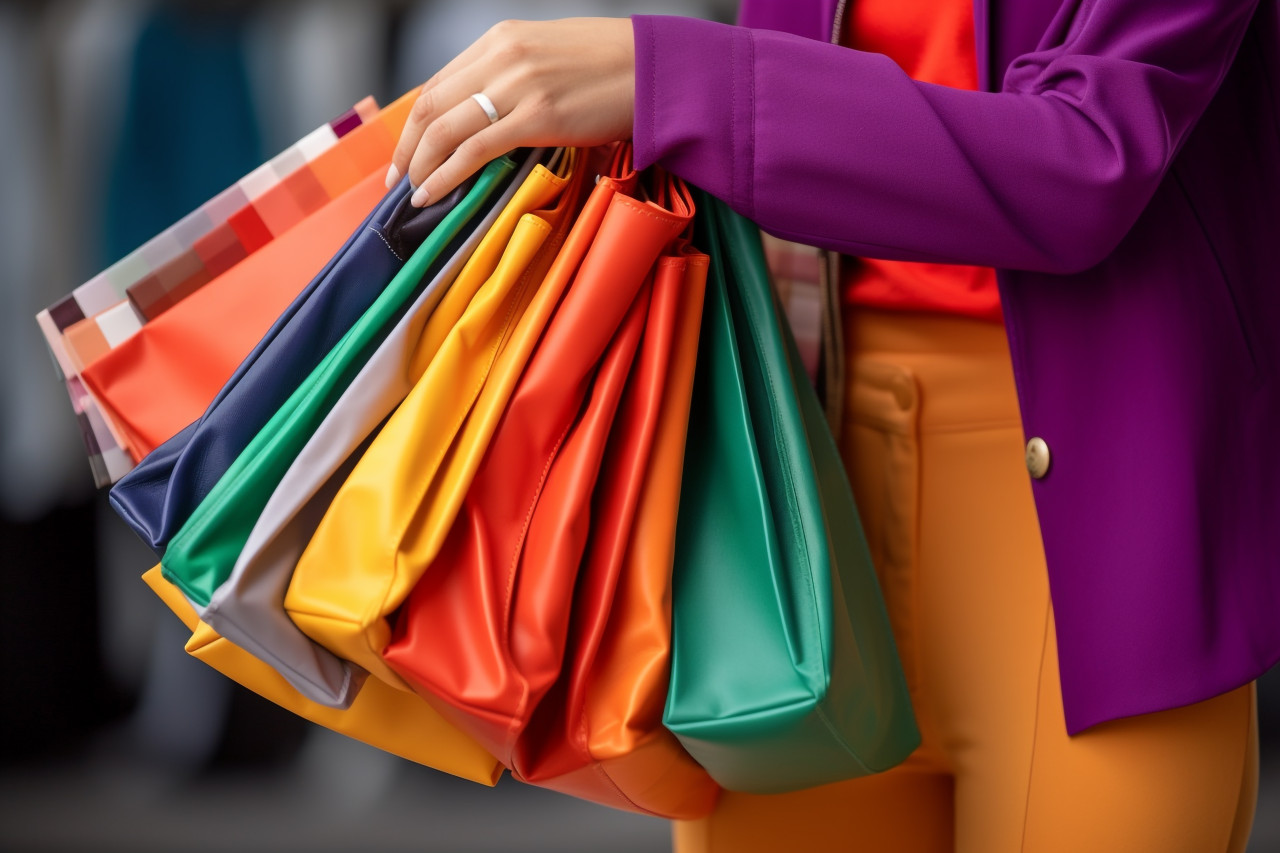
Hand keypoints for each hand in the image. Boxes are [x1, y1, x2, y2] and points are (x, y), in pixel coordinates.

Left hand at [387, 17, 635, 206]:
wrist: (659, 69)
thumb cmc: (616, 69)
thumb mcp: (553, 58)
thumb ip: (519, 80)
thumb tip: (498, 115)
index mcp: (501, 40)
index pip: (440, 83)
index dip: (416, 122)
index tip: (409, 150)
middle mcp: (501, 57)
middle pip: (431, 105)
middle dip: (407, 147)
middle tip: (398, 179)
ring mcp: (517, 86)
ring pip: (444, 129)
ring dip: (420, 165)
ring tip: (413, 192)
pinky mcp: (537, 117)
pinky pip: (473, 150)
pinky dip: (445, 175)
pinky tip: (433, 194)